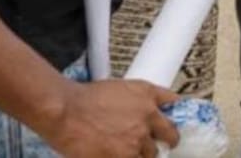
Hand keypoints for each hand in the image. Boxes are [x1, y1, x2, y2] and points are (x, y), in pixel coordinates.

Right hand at [39, 79, 178, 157]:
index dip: (173, 113)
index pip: (174, 102)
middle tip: (164, 143)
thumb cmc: (84, 98)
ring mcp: (137, 140)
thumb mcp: (119, 88)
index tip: (172, 120)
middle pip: (171, 134)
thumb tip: (146, 110)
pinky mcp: (124, 157)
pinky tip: (116, 154)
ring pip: (151, 153)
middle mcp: (148, 116)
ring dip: (143, 153)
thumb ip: (137, 99)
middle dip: (168, 139)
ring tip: (129, 150)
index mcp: (147, 95)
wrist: (66, 111)